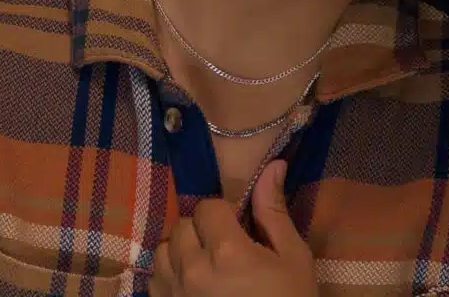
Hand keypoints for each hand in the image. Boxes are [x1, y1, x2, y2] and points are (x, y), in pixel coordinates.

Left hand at [148, 160, 318, 296]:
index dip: (224, 214)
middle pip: (183, 225)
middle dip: (202, 231)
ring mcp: (175, 296)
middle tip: (225, 250)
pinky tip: (192, 288)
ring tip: (206, 268)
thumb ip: (274, 211)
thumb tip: (273, 164)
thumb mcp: (293, 260)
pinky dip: (169, 278)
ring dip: (181, 253)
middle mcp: (193, 270)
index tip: (239, 231)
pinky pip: (154, 281)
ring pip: (163, 251)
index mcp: (227, 251)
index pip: (208, 206)